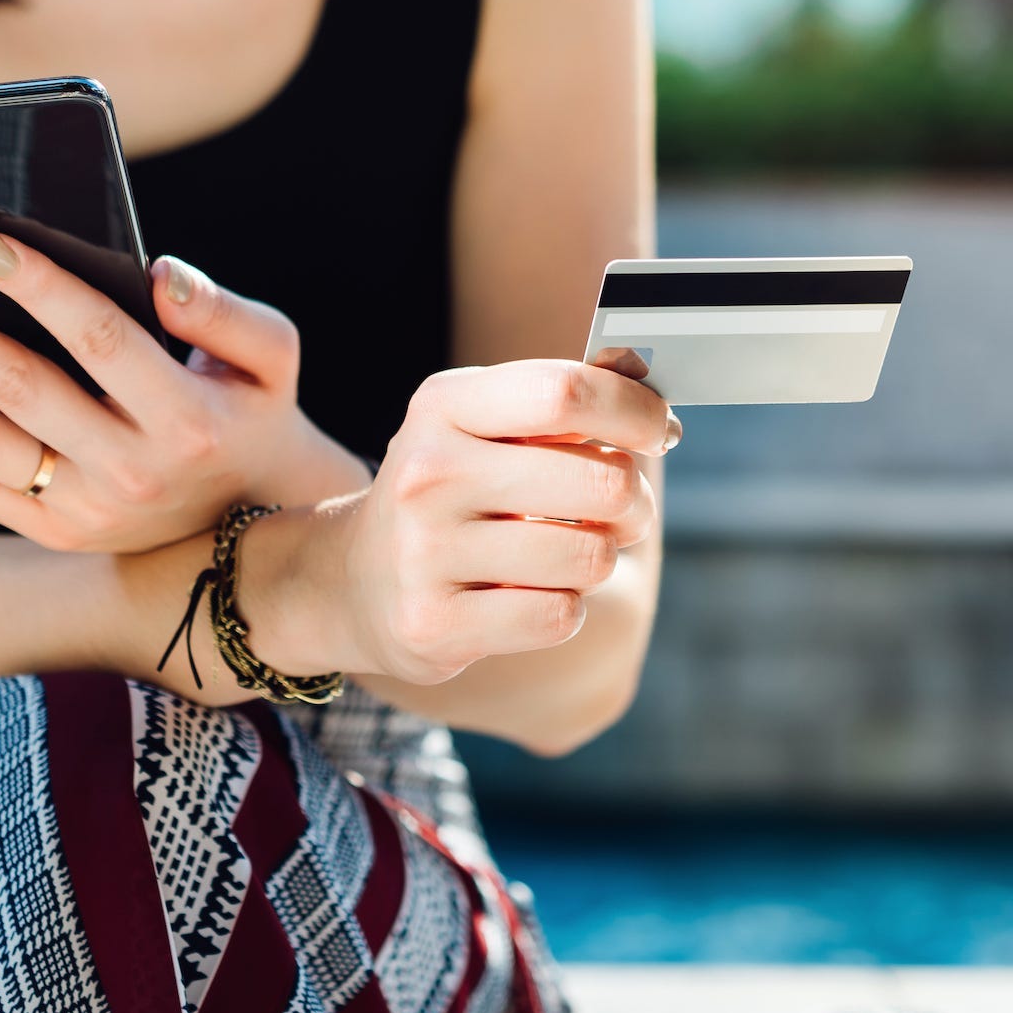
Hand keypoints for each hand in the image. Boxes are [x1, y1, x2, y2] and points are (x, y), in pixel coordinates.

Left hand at [0, 235, 367, 551]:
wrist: (247, 523)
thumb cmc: (248, 410)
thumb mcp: (270, 356)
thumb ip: (225, 311)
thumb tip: (159, 274)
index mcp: (187, 419)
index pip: (101, 340)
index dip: (41, 288)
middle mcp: (130, 471)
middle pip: (16, 388)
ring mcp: (85, 511)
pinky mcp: (51, 532)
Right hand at [263, 360, 675, 685]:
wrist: (353, 581)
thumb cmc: (448, 493)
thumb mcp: (481, 426)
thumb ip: (560, 401)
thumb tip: (648, 388)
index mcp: (443, 405)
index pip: (567, 392)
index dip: (636, 411)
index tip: (660, 430)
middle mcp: (428, 473)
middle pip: (600, 481)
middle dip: (633, 501)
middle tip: (623, 509)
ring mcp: (424, 552)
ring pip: (589, 555)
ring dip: (598, 558)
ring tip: (566, 554)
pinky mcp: (433, 624)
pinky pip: (559, 615)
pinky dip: (565, 607)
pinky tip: (530, 596)